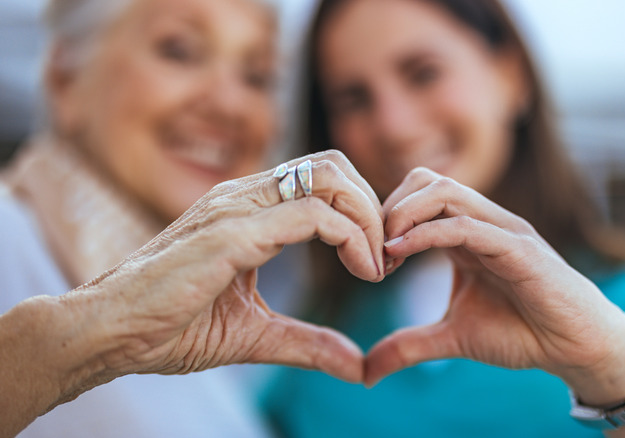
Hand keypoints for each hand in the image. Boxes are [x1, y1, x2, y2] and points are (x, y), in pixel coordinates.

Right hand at [61, 151, 383, 397]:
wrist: (109, 333)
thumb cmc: (169, 326)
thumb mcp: (256, 334)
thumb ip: (308, 343)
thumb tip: (358, 366)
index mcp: (249, 209)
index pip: (323, 179)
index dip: (362, 212)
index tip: (377, 261)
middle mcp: (245, 196)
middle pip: (334, 165)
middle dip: (373, 206)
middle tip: (385, 258)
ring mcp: (237, 207)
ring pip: (329, 178)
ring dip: (368, 217)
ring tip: (376, 267)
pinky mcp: (232, 232)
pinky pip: (310, 215)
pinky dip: (350, 236)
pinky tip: (361, 271)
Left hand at [366, 168, 624, 404]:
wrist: (575, 347)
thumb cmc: (522, 332)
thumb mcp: (452, 338)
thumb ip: (409, 345)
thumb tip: (367, 373)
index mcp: (465, 233)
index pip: (418, 194)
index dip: (385, 217)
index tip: (368, 257)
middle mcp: (483, 222)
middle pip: (426, 180)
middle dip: (389, 207)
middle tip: (373, 250)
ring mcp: (502, 230)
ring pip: (444, 191)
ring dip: (403, 214)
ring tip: (384, 250)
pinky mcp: (519, 248)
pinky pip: (466, 225)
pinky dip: (428, 233)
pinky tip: (399, 252)